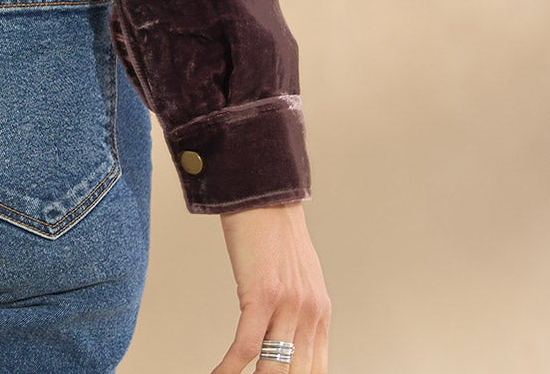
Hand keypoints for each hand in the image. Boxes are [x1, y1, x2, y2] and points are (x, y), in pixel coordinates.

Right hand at [210, 200, 329, 373]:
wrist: (261, 193)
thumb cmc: (273, 232)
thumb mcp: (298, 277)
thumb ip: (298, 311)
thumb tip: (285, 340)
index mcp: (320, 312)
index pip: (316, 371)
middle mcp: (310, 313)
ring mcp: (288, 306)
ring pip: (273, 369)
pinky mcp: (261, 295)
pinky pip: (246, 346)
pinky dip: (229, 367)